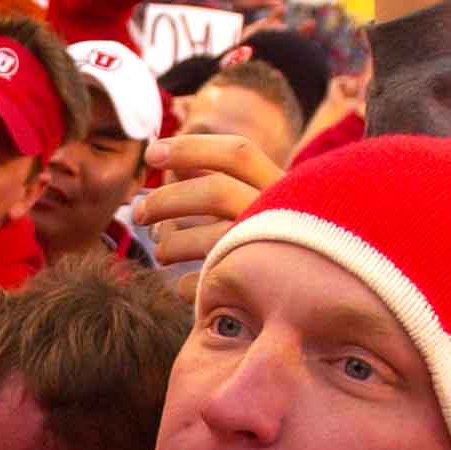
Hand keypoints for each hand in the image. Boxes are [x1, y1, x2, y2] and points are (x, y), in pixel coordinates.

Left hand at [133, 135, 284, 294]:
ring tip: (161, 253)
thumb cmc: (274, 240)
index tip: (150, 154)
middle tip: (137, 213)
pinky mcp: (258, 294)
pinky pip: (205, 285)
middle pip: (215, 192)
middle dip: (166, 200)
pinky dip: (186, 285)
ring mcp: (273, 254)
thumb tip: (171, 164)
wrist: (313, 298)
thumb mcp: (256, 203)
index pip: (237, 153)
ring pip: (207, 241)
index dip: (191, 149)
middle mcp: (282, 215)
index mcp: (282, 186)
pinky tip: (184, 283)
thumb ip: (219, 178)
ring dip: (171, 245)